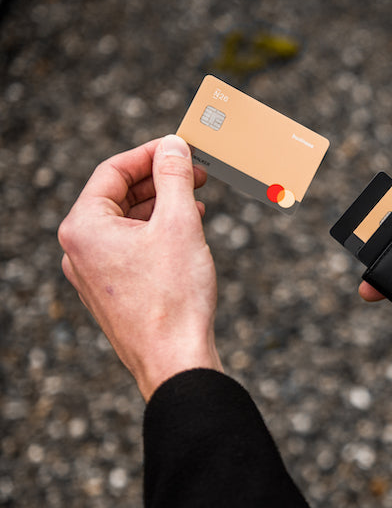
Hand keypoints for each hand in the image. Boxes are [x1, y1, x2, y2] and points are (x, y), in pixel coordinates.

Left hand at [58, 135, 222, 400]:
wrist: (174, 361)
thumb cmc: (174, 296)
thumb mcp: (180, 224)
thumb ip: (175, 177)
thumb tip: (173, 146)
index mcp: (84, 227)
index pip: (113, 171)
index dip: (151, 154)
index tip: (183, 148)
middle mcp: (79, 250)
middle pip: (118, 197)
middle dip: (159, 181)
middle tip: (196, 173)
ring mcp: (92, 275)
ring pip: (126, 224)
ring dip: (161, 208)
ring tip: (197, 202)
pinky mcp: (111, 294)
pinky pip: (130, 250)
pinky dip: (157, 235)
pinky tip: (186, 236)